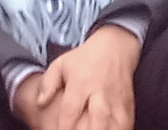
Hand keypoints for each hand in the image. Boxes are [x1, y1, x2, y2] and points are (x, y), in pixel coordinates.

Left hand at [18, 24, 137, 129]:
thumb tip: (39, 103)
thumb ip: (48, 84)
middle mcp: (100, 94)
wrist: (115, 47)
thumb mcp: (61, 64)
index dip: (64, 127)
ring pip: (113, 126)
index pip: (70, 111)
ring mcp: (116, 101)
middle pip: (96, 122)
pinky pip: (126, 124)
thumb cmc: (84, 59)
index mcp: (81, 84)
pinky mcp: (128, 105)